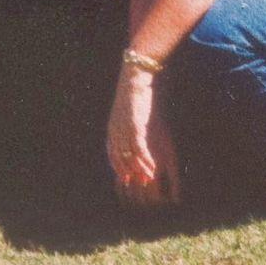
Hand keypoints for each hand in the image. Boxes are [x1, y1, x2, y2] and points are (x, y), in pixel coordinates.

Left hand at [107, 66, 180, 207]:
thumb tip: (136, 139)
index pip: (112, 155)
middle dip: (130, 173)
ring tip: (150, 181)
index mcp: (112, 128)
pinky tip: (153, 169)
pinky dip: (145, 160)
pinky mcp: (133, 124)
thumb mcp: (130, 114)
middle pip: (120, 159)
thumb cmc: (136, 96)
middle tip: (140, 186)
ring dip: (140, 170)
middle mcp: (115, 130)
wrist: (136, 77)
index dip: (118, 169)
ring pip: (129, 156)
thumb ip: (131, 128)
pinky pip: (138, 148)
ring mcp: (123, 128)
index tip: (126, 181)